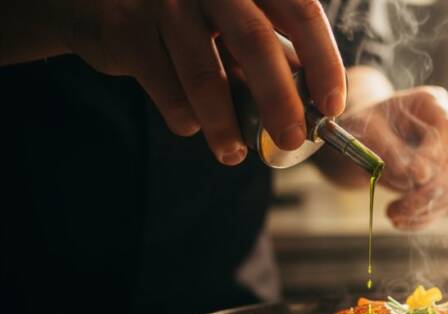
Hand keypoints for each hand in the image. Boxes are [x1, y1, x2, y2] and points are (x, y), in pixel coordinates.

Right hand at [60, 0, 344, 164]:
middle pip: (256, 42)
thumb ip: (276, 55)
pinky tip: (192, 124)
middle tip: (291, 141)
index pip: (302, 13)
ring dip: (225, 125)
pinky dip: (185, 117)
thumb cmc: (192, 19)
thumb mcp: (238, 24)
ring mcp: (167, 2)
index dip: (323, 62)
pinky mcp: (127, 30)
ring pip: (205, 75)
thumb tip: (320, 108)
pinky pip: (167, 89)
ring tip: (235, 155)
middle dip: (279, 100)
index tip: (332, 107)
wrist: (106, 3)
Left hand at [319, 84, 447, 229]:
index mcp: (432, 104)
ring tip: (394, 215)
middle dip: (434, 188)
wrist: (363, 142)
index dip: (435, 155)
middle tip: (401, 208)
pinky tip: (401, 222)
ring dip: (428, 207)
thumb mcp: (367, 132)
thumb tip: (419, 176)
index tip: (414, 177)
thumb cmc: (364, 129)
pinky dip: (425, 217)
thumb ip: (391, 149)